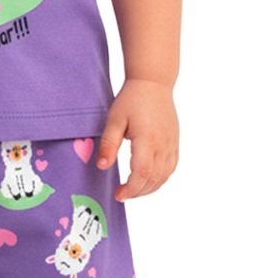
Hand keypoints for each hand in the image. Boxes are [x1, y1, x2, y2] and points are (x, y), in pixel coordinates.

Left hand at [97, 78, 178, 201]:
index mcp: (148, 140)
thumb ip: (109, 144)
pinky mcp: (174, 142)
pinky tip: (148, 180)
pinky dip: (160, 179)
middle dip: (138, 192)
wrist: (153, 83)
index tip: (118, 195)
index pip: (142, 173)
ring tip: (133, 190)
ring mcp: (171, 144)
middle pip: (154, 179)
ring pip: (164, 176)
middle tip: (122, 195)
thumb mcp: (114, 119)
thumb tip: (102, 167)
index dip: (131, 189)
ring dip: (149, 188)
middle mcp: (163, 145)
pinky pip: (171, 168)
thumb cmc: (131, 99)